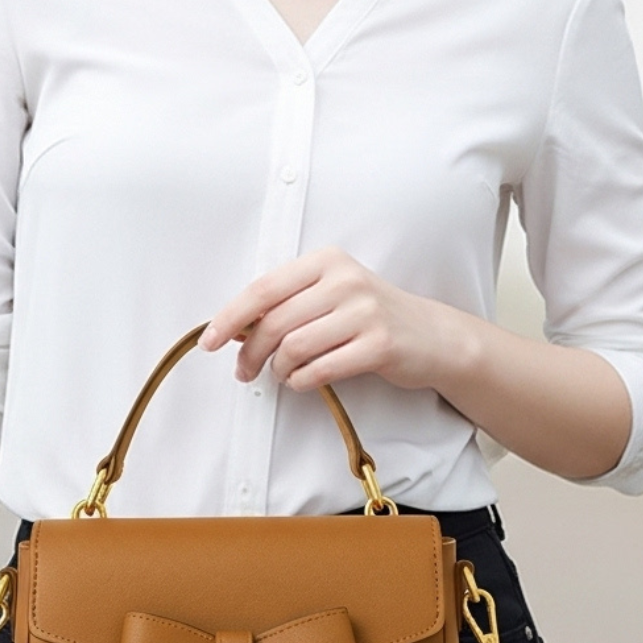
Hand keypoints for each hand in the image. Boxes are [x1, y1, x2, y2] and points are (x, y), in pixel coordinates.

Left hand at [199, 246, 460, 392]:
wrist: (432, 336)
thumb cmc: (370, 316)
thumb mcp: (331, 294)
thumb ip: (288, 303)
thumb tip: (234, 328)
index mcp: (326, 261)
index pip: (263, 289)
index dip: (230, 318)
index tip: (210, 341)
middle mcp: (345, 280)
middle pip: (274, 323)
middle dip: (250, 353)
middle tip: (244, 371)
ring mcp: (365, 312)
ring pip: (294, 348)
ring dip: (279, 370)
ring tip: (282, 375)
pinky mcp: (380, 344)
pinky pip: (322, 369)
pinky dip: (302, 381)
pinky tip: (303, 381)